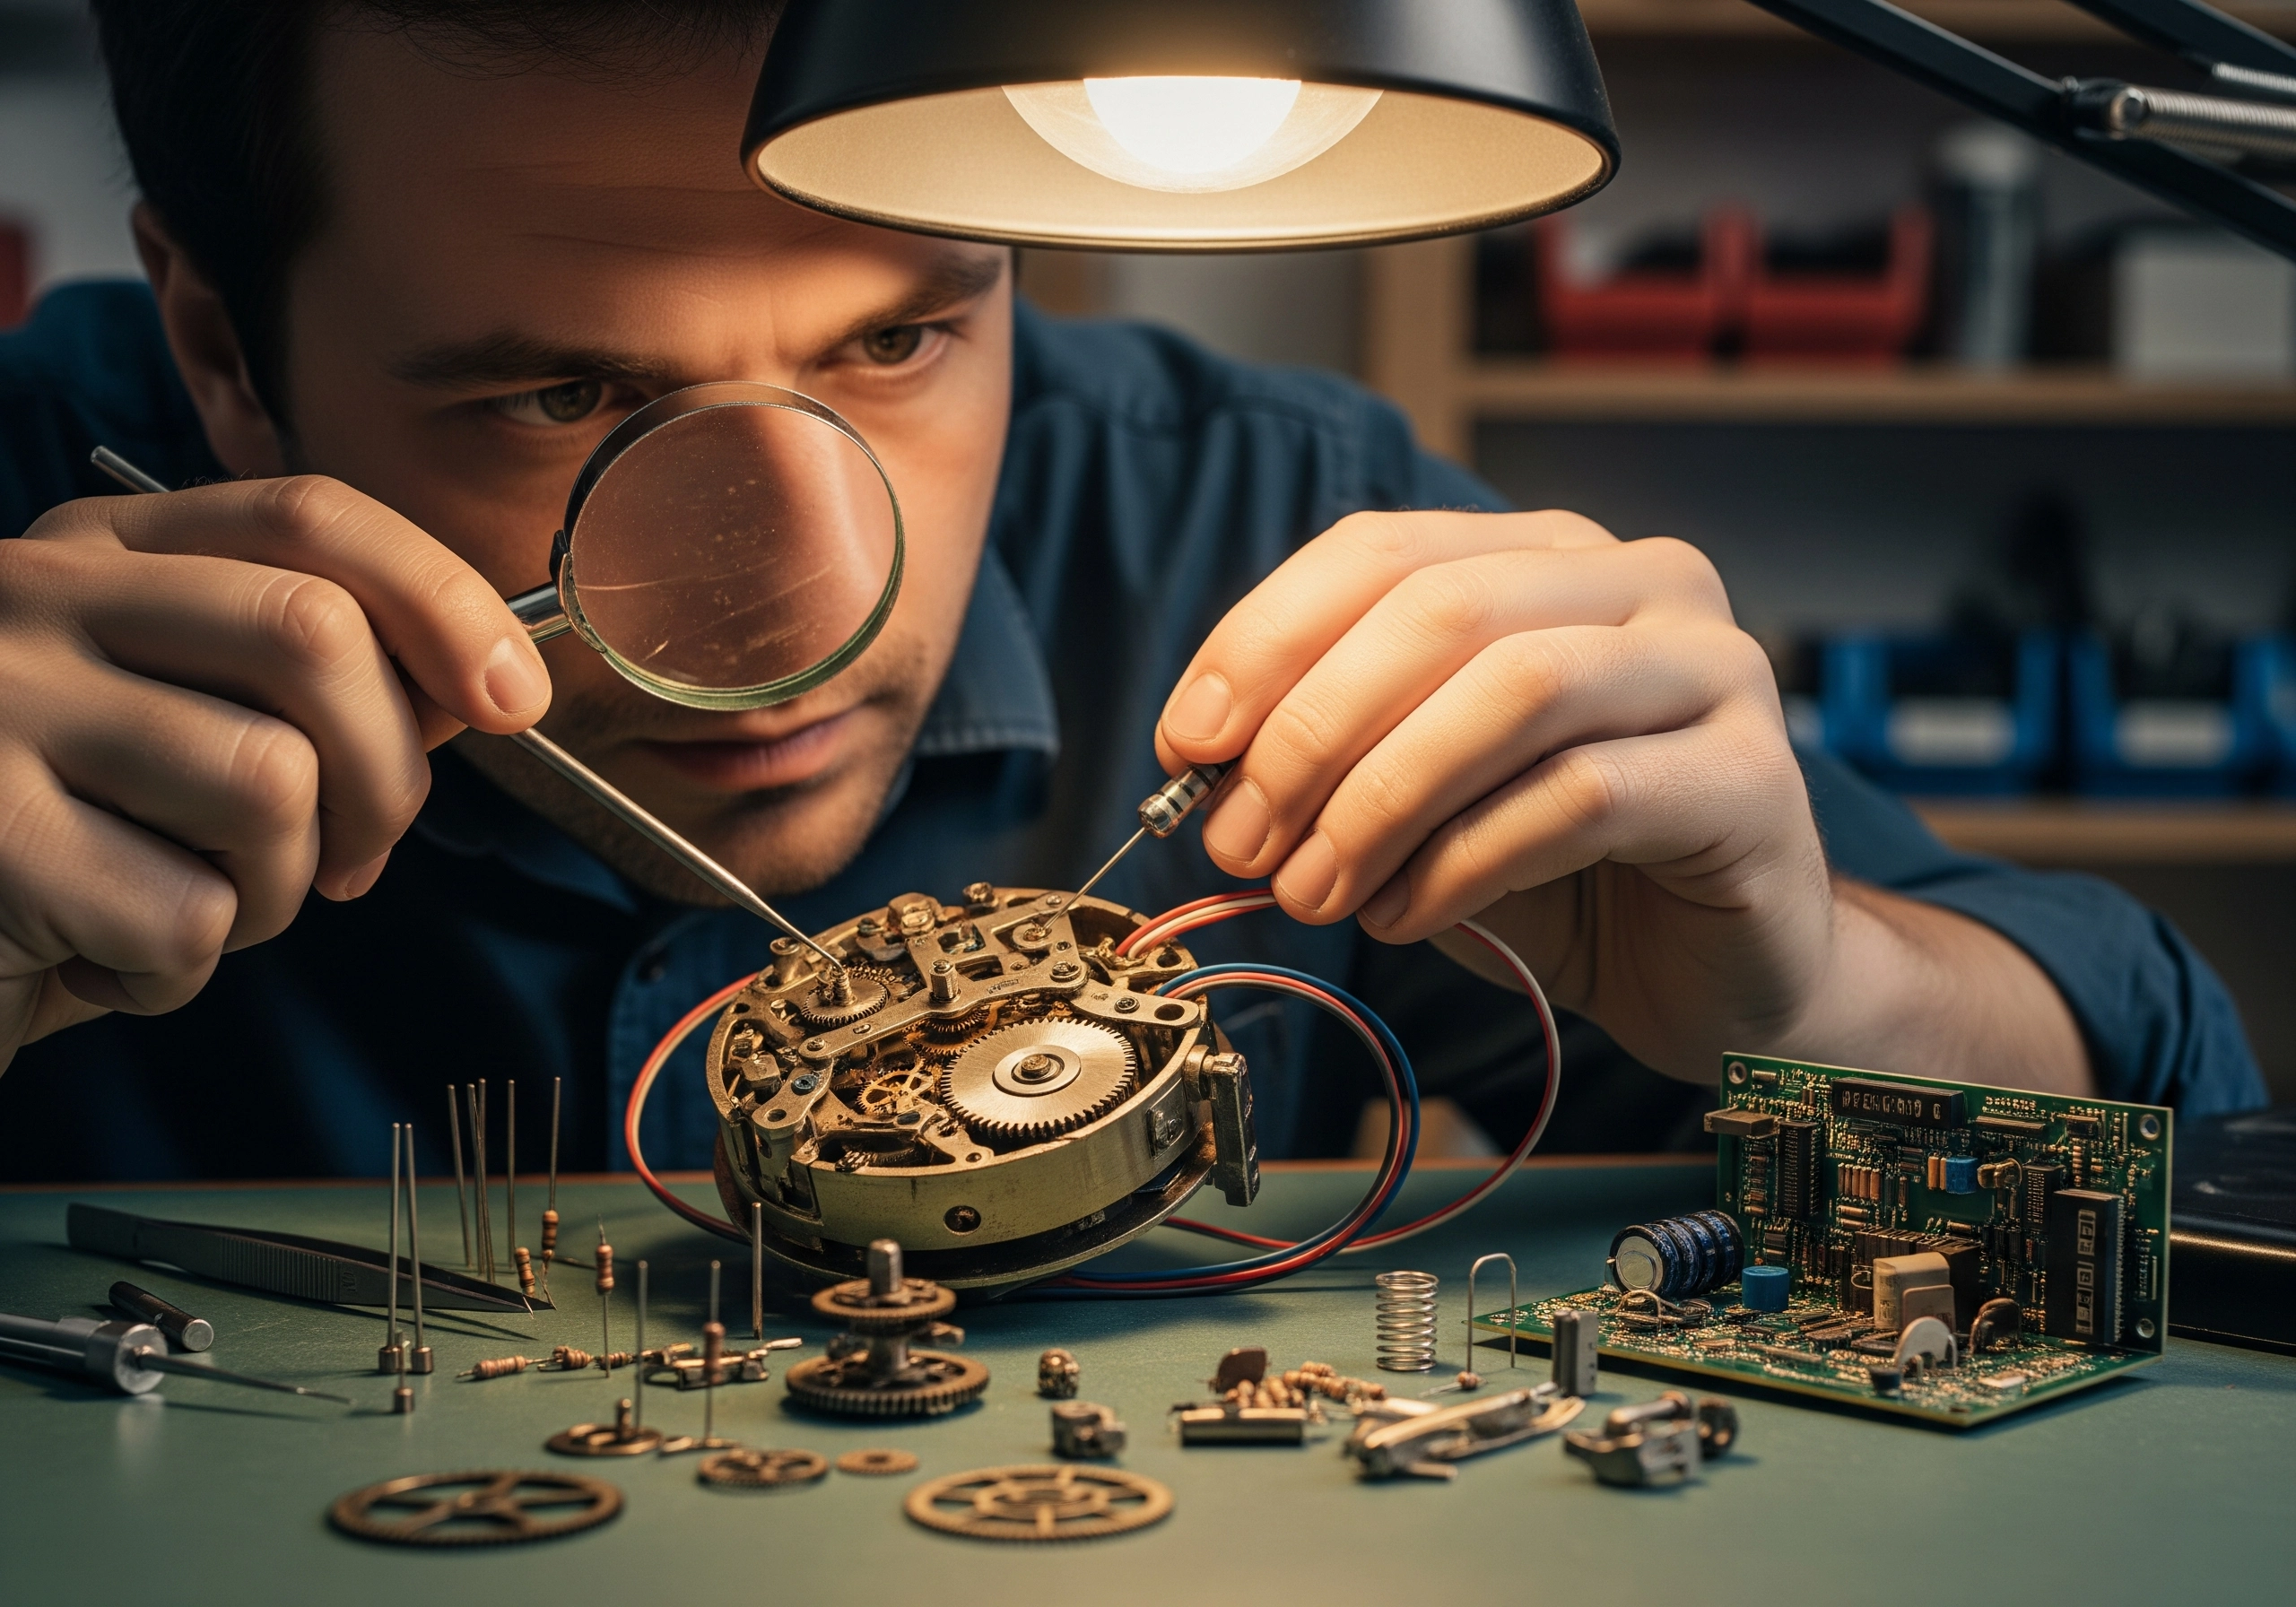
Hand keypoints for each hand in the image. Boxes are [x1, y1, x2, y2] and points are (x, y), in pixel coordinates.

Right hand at [0, 476, 549, 1065]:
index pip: (311, 515)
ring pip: (267, 782)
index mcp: (105, 550)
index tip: (515, 698)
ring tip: (194, 907)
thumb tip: (480, 684)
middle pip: (313, 634)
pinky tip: (105, 960)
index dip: (442, 601)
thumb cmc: (65, 841)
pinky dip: (178, 972)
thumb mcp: (183, 726)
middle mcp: (37, 597)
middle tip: (355, 860)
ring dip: (277, 890)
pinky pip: (184, 917)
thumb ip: (312, 689)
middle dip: (384, 774)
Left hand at [1156, 509, 2089, 1089]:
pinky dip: (1465, 861)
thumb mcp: (1424, 801)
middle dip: (1313, 731)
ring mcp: (1713, 671)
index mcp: (1551, 558)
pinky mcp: (1752, 780)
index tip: (1187, 742)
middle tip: (1240, 841)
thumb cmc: (1569, 878)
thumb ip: (1339, 757)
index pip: (1381, 551)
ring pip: (1515, 689)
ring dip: (1382, 798)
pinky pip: (1581, 795)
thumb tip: (1210, 765)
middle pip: (1443, 610)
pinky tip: (1407, 913)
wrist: (1726, 977)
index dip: (1265, 638)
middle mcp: (1643, 584)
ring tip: (1317, 891)